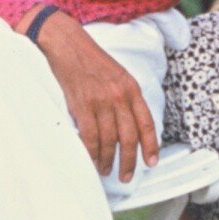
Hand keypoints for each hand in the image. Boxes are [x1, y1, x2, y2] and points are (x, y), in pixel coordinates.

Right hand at [29, 9, 157, 181]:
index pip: (146, 123)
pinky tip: (91, 160)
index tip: (151, 162)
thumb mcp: (117, 75)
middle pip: (129, 137)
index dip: (150, 146)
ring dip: (107, 159)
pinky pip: (90, 137)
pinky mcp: (82, 105)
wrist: (67, 43)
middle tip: (126, 176)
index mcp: (131, 88)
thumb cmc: (90, 60)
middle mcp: (119, 96)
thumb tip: (128, 124)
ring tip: (106, 170)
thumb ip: (125, 97)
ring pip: (109, 140)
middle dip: (129, 161)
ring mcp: (101, 101)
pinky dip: (91, 152)